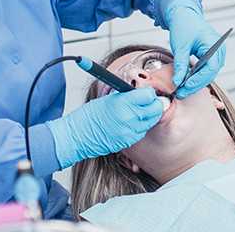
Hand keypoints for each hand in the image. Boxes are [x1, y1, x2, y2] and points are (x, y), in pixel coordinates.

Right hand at [46, 87, 161, 168]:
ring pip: (151, 122)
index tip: (147, 93)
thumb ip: (127, 96)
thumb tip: (141, 94)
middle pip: (155, 109)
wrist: (78, 135)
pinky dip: (140, 127)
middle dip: (154, 104)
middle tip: (149, 102)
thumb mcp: (109, 98)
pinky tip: (130, 123)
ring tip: (137, 113)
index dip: (149, 93)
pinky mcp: (128, 141)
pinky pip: (142, 132)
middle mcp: (129, 117)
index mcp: (123, 103)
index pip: (149, 95)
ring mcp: (130, 131)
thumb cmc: (89, 115)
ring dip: (148, 116)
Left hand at [164, 0, 225, 97]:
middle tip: (181, 92)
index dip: (199, 80)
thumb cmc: (184, 26)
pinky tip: (187, 82)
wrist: (185, 16)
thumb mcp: (180, 46)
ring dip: (197, 82)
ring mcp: (218, 54)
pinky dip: (198, 77)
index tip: (186, 86)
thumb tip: (178, 82)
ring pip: (210, 74)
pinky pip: (208, 70)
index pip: (210, 68)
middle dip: (196, 84)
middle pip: (211, 73)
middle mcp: (219, 50)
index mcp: (214, 44)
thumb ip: (180, 65)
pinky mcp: (213, 57)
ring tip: (183, 89)